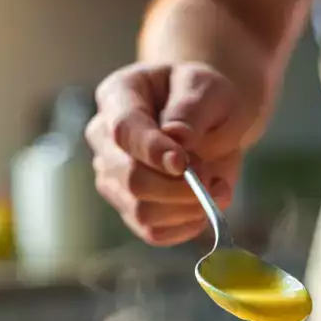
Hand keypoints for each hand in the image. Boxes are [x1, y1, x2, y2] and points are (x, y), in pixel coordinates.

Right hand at [85, 62, 247, 245]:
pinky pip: (154, 232)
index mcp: (119, 96)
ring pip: (141, 211)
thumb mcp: (207, 88)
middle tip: (210, 175)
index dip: (152, 150)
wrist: (211, 119)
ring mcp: (113, 177)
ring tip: (215, 187)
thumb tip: (176, 138)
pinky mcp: (130, 207)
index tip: (184, 163)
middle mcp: (105, 140)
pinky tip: (206, 206)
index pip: (124, 130)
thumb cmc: (205, 97)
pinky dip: (187, 226)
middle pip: (130, 178)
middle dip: (179, 186)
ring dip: (187, 208)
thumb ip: (192, 110)